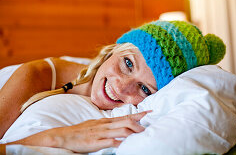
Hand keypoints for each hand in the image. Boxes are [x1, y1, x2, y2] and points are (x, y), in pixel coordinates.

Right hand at [9, 111, 150, 152]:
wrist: (65, 136)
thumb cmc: (81, 131)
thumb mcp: (96, 125)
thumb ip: (108, 125)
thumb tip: (119, 126)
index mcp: (106, 121)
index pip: (124, 116)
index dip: (137, 114)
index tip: (148, 112)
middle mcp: (105, 125)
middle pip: (125, 121)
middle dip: (139, 122)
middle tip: (148, 123)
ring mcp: (101, 133)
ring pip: (121, 129)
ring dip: (133, 131)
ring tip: (142, 133)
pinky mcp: (96, 142)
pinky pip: (111, 141)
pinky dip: (120, 142)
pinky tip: (127, 144)